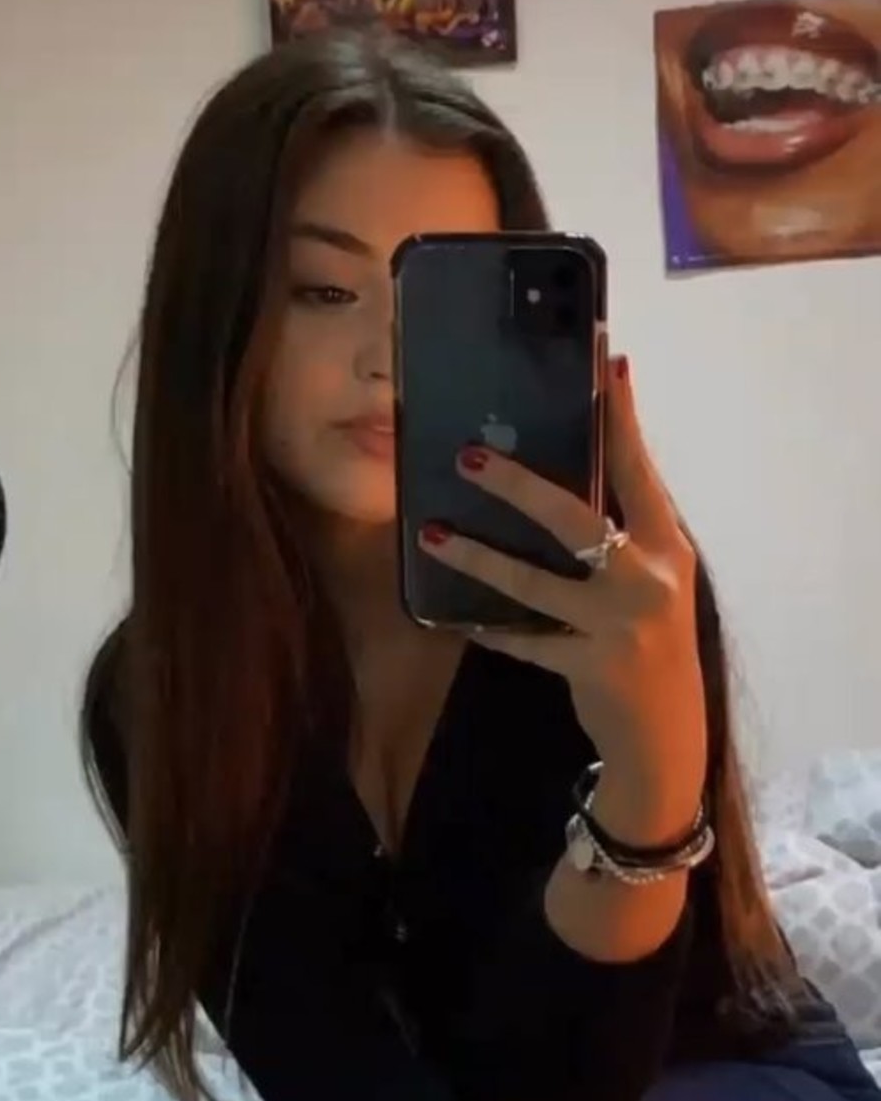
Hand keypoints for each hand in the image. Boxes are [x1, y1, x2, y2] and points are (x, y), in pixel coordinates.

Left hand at [418, 356, 707, 832]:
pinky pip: (526, 641)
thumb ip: (623, 533)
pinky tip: (454, 618)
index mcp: (667, 547)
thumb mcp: (652, 581)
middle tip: (467, 456)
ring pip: (535, 583)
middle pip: (576, 519)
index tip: (605, 361)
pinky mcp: (589, 668)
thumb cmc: (651, 645)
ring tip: (432, 533)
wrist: (666, 739)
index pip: (640, 469)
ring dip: (479, 558)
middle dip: (519, 485)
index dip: (621, 415)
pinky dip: (490, 629)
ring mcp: (618, 626)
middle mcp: (648, 580)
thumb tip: (571, 473)